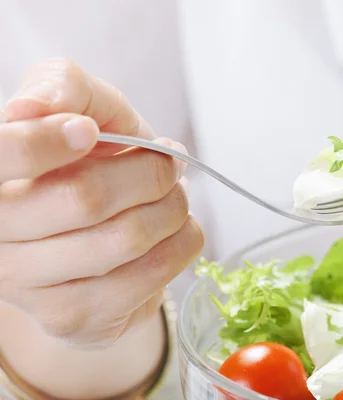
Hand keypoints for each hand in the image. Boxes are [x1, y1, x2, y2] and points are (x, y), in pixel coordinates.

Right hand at [0, 58, 203, 396]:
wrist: (106, 227)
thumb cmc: (92, 157)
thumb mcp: (82, 106)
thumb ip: (61, 88)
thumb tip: (34, 108)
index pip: (2, 157)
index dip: (48, 142)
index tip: (91, 133)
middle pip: (85, 199)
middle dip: (150, 172)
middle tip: (170, 162)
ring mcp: (28, 286)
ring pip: (126, 238)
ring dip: (173, 207)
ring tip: (175, 195)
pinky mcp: (72, 317)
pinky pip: (152, 273)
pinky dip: (183, 240)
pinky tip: (176, 229)